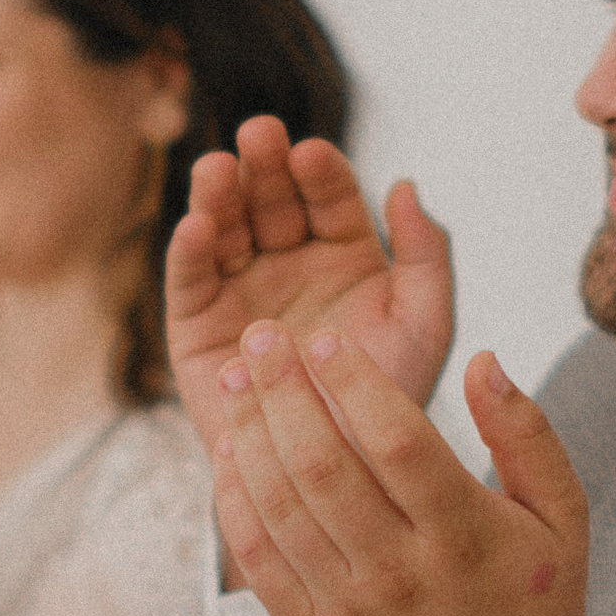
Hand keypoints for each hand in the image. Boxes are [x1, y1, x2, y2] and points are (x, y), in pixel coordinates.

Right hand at [167, 121, 454, 477]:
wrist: (333, 477)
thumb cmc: (386, 403)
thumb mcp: (424, 327)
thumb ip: (427, 257)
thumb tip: (407, 184)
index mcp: (345, 253)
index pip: (330, 197)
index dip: (321, 173)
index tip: (314, 156)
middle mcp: (289, 261)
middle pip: (272, 199)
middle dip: (265, 167)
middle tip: (260, 138)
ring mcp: (239, 287)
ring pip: (226, 228)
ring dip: (220, 194)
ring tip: (219, 170)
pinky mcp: (195, 322)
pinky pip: (190, 280)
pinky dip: (188, 251)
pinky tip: (196, 228)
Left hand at [213, 325, 590, 615]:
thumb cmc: (534, 602)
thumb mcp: (562, 516)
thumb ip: (527, 434)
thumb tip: (482, 359)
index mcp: (463, 535)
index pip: (397, 441)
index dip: (354, 382)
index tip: (323, 338)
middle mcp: (400, 573)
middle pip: (323, 466)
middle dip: (283, 391)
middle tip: (259, 337)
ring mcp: (349, 608)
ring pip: (281, 506)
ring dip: (249, 434)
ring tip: (234, 379)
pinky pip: (259, 559)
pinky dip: (235, 500)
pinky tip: (228, 451)